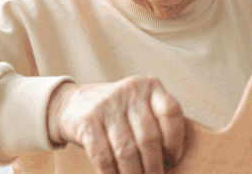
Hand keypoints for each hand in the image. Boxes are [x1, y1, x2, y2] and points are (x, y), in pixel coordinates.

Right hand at [47, 76, 184, 173]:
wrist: (75, 104)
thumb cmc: (119, 114)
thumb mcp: (140, 107)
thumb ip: (158, 124)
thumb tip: (172, 161)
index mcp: (150, 87)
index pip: (171, 111)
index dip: (175, 140)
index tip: (172, 160)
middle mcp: (130, 91)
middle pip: (149, 137)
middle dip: (153, 166)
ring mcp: (107, 104)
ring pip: (126, 150)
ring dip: (133, 173)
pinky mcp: (87, 120)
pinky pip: (103, 155)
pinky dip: (110, 173)